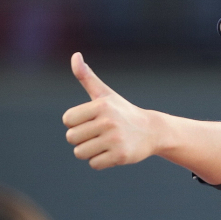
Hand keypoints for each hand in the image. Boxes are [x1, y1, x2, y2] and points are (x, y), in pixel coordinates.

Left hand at [63, 53, 156, 169]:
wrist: (152, 131)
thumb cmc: (123, 112)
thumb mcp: (105, 94)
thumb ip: (86, 77)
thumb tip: (75, 55)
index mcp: (101, 106)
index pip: (68, 120)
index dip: (76, 123)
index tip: (92, 121)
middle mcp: (108, 121)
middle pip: (72, 138)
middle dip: (82, 139)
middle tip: (100, 134)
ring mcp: (115, 139)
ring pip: (81, 153)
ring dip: (90, 151)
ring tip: (106, 144)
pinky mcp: (121, 155)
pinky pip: (94, 164)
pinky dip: (101, 161)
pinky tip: (113, 152)